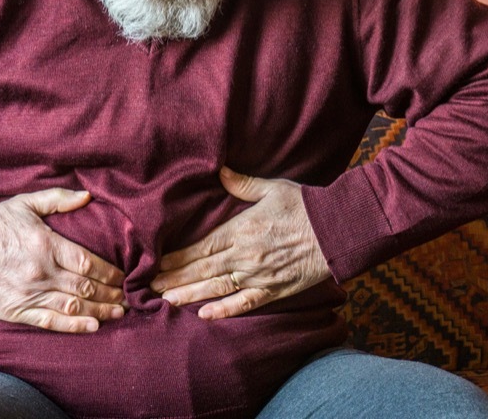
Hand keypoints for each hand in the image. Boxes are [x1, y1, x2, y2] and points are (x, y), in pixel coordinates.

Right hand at [0, 188, 125, 332]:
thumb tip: (87, 196)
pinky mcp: (16, 311)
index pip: (88, 263)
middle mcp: (41, 271)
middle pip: (85, 287)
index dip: (110, 273)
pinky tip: (92, 327)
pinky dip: (73, 326)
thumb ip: (58, 199)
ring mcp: (29, 293)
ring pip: (72, 306)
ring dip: (99, 311)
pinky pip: (50, 321)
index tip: (124, 278)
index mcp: (46, 244)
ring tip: (118, 313)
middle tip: (128, 299)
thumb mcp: (26, 203)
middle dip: (110, 294)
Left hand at [150, 167, 330, 319]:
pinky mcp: (274, 290)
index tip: (156, 263)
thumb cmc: (305, 205)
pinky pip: (245, 303)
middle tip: (150, 287)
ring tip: (167, 300)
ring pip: (217, 288)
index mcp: (241, 229)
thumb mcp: (273, 188)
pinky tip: (205, 315)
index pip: (201, 247)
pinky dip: (224, 310)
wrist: (337, 229)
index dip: (177, 257)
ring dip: (190, 295)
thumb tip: (220, 172)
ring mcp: (259, 275)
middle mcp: (245, 255)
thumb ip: (242, 184)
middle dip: (175, 278)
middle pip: (203, 269)